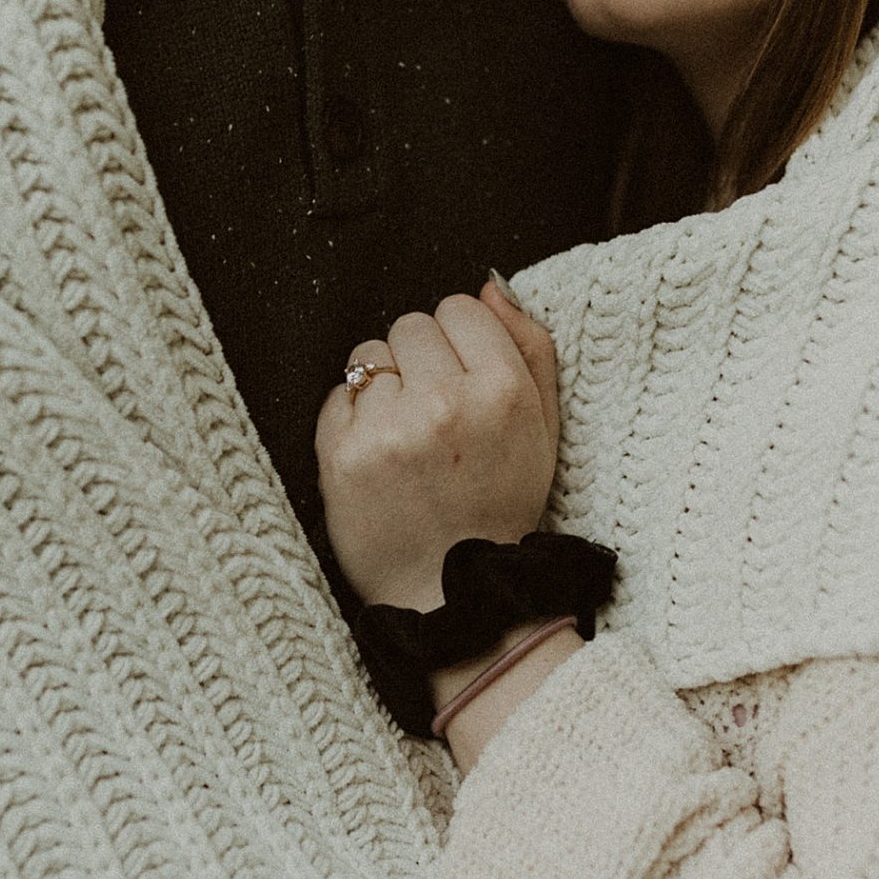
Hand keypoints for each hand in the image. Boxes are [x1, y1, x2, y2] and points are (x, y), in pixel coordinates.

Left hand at [316, 281, 559, 609]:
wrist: (452, 593)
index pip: (459, 309)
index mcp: (503, 391)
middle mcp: (447, 403)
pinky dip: (351, 420)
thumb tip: (488, 285)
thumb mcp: (542, 428)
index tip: (461, 380)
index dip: (458, 342)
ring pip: (368, 356)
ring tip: (404, 437)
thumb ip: (528, 347)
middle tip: (431, 414)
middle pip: (410, 325)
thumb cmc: (499, 506)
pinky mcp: (344, 455)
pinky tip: (377, 457)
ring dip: (381, 388)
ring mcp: (391, 429)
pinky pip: (336, 396)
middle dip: (418, 362)